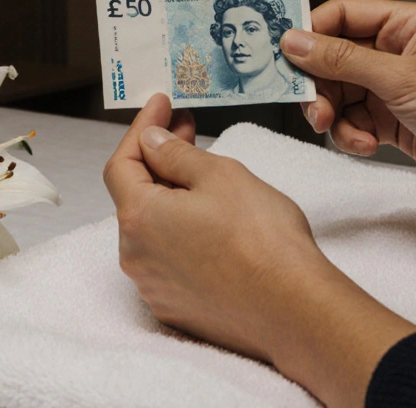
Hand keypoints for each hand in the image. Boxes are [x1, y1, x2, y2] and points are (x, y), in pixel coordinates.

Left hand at [104, 94, 415, 406]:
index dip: (140, 130)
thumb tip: (152, 141)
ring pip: (153, 230)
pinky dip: (182, 234)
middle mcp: (136, 257)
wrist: (295, 309)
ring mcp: (154, 287)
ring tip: (205, 176)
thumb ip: (176, 154)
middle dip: (158, 160)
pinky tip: (212, 222)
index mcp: (139, 218)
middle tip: (185, 130)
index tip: (160, 106)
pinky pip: (168, 260)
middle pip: (134, 197)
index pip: (121, 164)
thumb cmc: (264, 241)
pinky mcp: (175, 307)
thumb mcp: (221, 175)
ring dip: (170, 198)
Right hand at [280, 0, 415, 207]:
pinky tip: (368, 146)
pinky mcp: (392, 120)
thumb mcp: (401, 80)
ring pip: (338, 94)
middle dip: (319, 87)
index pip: (342, 15)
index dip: (311, 33)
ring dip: (335, 117)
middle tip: (315, 110)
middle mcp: (396, 52)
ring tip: (347, 134)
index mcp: (406, 24)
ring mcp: (393, 87)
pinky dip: (352, 135)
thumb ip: (342, 60)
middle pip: (332, 58)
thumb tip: (296, 42)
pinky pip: (352, 121)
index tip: (285, 56)